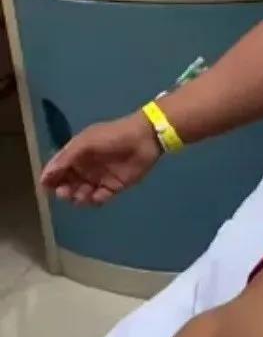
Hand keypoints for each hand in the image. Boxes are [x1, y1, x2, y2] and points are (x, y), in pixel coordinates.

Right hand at [40, 113, 162, 205]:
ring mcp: (99, 178)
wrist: (144, 138)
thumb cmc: (112, 136)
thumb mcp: (85, 142)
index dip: (50, 179)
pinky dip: (95, 200)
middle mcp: (85, 167)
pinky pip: (99, 198)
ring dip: (78, 197)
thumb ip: (65, 159)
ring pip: (81, 194)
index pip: (57, 170)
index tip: (47, 186)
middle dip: (63, 190)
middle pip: (67, 184)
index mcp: (76, 154)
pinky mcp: (114, 187)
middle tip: (66, 192)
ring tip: (84, 194)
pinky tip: (97, 196)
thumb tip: (44, 176)